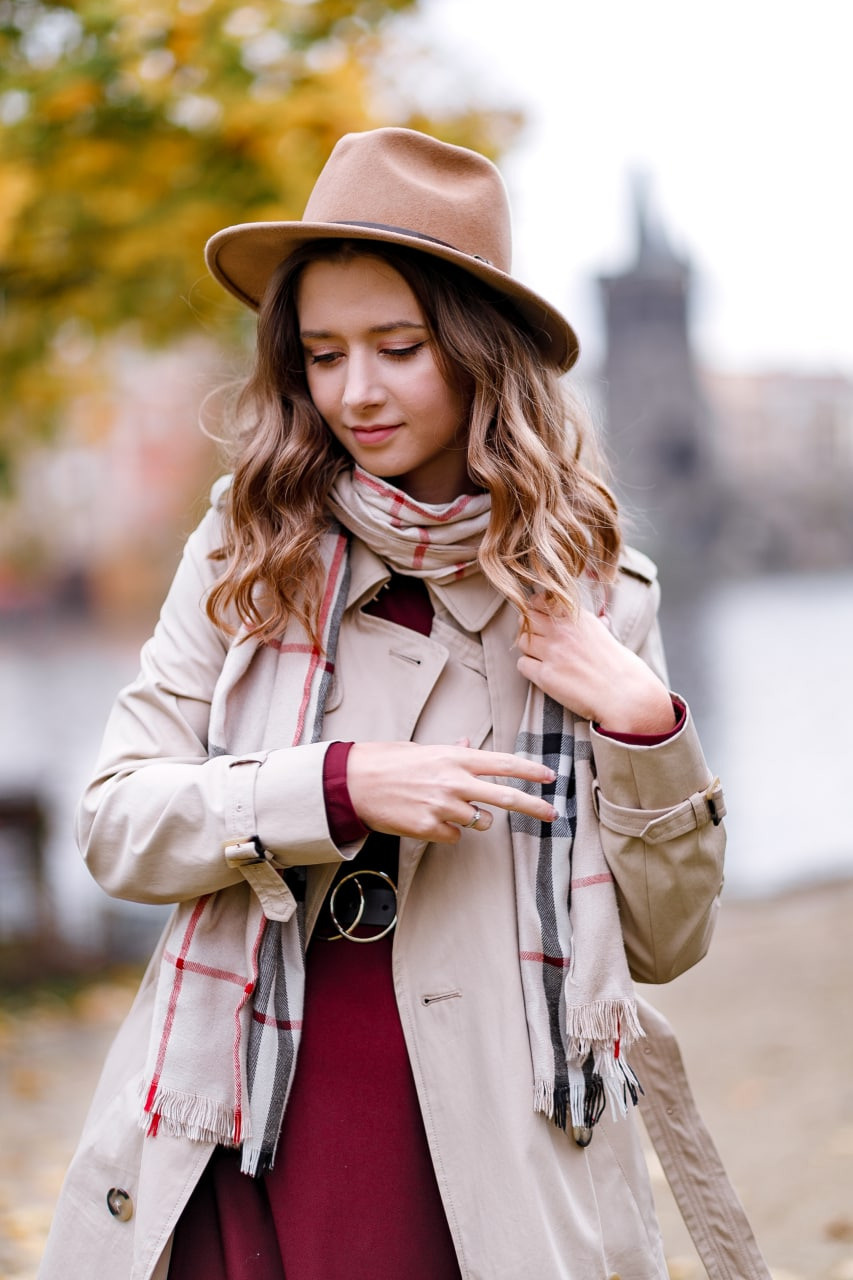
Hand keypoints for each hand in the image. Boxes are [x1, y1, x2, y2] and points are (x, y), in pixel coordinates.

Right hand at [346, 741, 557, 844]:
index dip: (530, 771)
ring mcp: (443, 806)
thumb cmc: (388, 762)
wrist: (354, 783)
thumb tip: (468, 743)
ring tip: (447, 807)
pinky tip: (428, 818)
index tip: (550, 777)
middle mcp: (454, 781)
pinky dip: (447, 831)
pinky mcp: (430, 828)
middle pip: (506, 797)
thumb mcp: (424, 749)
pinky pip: (455, 836)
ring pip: (479, 821)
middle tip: (552, 814)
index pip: (503, 763)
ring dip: (473, 818)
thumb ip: (452, 751)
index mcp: (455, 758)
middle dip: (534, 807)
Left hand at [515, 596, 675, 733]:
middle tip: (537, 640)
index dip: (536, 609)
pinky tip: (543, 674)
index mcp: (578, 618)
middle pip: (526, 618)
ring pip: (522, 640)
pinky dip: (529, 668)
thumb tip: (601, 620)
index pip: (542, 601)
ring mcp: (552, 652)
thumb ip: (594, 626)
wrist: (625, 695)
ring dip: (528, 648)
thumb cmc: (622, 669)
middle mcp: (563, 631)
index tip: (540, 618)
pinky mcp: (545, 675)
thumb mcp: (607, 636)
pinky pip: (522, 664)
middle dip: (528, 627)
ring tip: (542, 658)